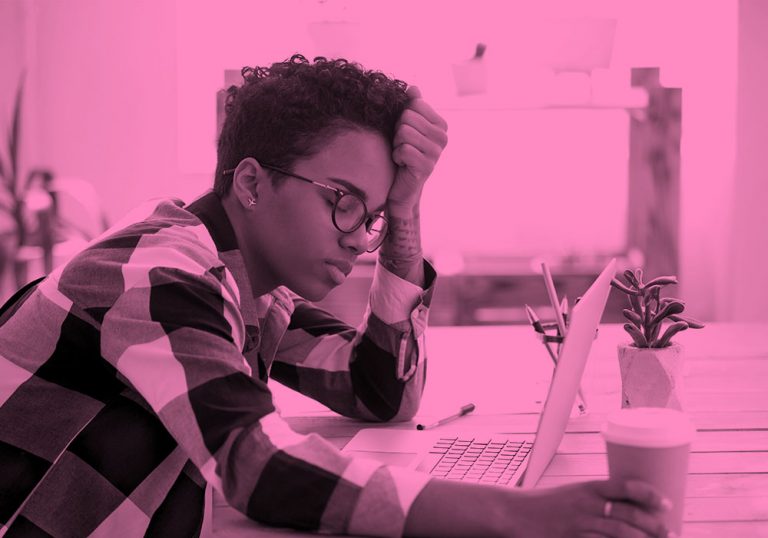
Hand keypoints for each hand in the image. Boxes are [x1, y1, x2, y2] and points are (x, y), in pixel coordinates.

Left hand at [388, 86, 447, 210]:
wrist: (402, 186)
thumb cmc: (404, 153)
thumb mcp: (407, 127)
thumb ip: (412, 107)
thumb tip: (413, 88)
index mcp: (440, 125)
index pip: (414, 105)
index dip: (402, 117)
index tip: (406, 133)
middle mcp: (443, 137)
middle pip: (407, 118)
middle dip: (397, 132)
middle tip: (403, 145)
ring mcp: (436, 153)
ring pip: (404, 133)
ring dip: (396, 144)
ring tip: (403, 154)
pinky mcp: (427, 166)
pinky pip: (403, 150)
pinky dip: (397, 157)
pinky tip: (402, 164)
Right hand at [513, 479, 672, 537]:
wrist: (514, 513)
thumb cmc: (545, 505)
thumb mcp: (572, 495)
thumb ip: (596, 502)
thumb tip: (627, 512)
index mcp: (588, 488)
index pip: (624, 485)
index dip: (649, 494)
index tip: (667, 503)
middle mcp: (586, 504)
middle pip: (627, 513)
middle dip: (654, 524)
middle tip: (671, 532)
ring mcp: (580, 524)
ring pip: (620, 533)